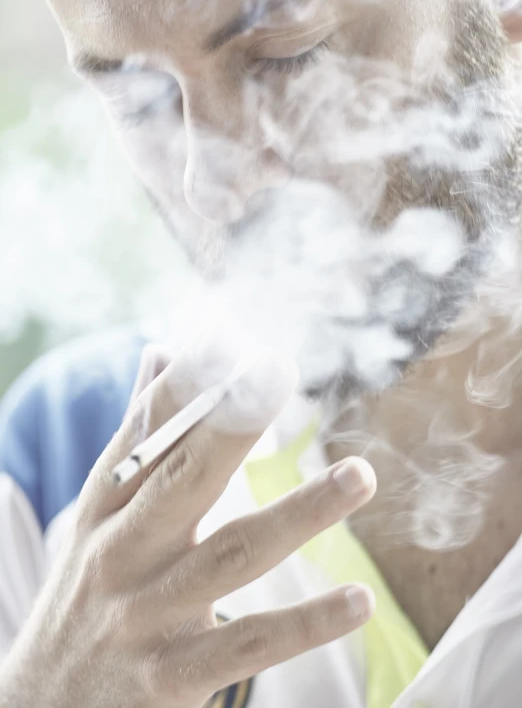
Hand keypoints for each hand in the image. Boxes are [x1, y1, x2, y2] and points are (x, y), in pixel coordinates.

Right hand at [0, 344, 375, 707]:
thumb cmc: (86, 591)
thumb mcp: (98, 513)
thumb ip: (138, 434)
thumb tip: (162, 353)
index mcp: (106, 505)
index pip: (145, 432)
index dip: (187, 383)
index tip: (229, 339)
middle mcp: (122, 551)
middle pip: (183, 478)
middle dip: (231, 424)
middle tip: (279, 372)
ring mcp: (145, 615)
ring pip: (231, 555)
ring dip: (299, 512)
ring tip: (361, 475)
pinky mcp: (171, 677)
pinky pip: (248, 645)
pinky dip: (304, 624)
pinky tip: (359, 599)